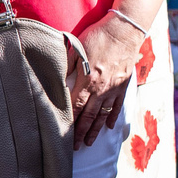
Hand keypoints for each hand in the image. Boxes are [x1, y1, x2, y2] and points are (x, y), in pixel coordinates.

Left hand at [71, 13, 146, 146]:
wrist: (124, 30)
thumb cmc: (97, 37)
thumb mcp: (75, 49)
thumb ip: (64, 66)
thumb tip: (53, 78)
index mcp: (86, 80)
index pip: (74, 105)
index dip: (67, 121)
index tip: (61, 133)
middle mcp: (101, 88)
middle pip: (88, 115)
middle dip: (80, 132)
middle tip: (74, 147)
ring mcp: (114, 88)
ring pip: (103, 114)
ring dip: (95, 130)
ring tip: (89, 143)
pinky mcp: (123, 85)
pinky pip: (117, 105)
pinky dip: (112, 117)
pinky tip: (108, 127)